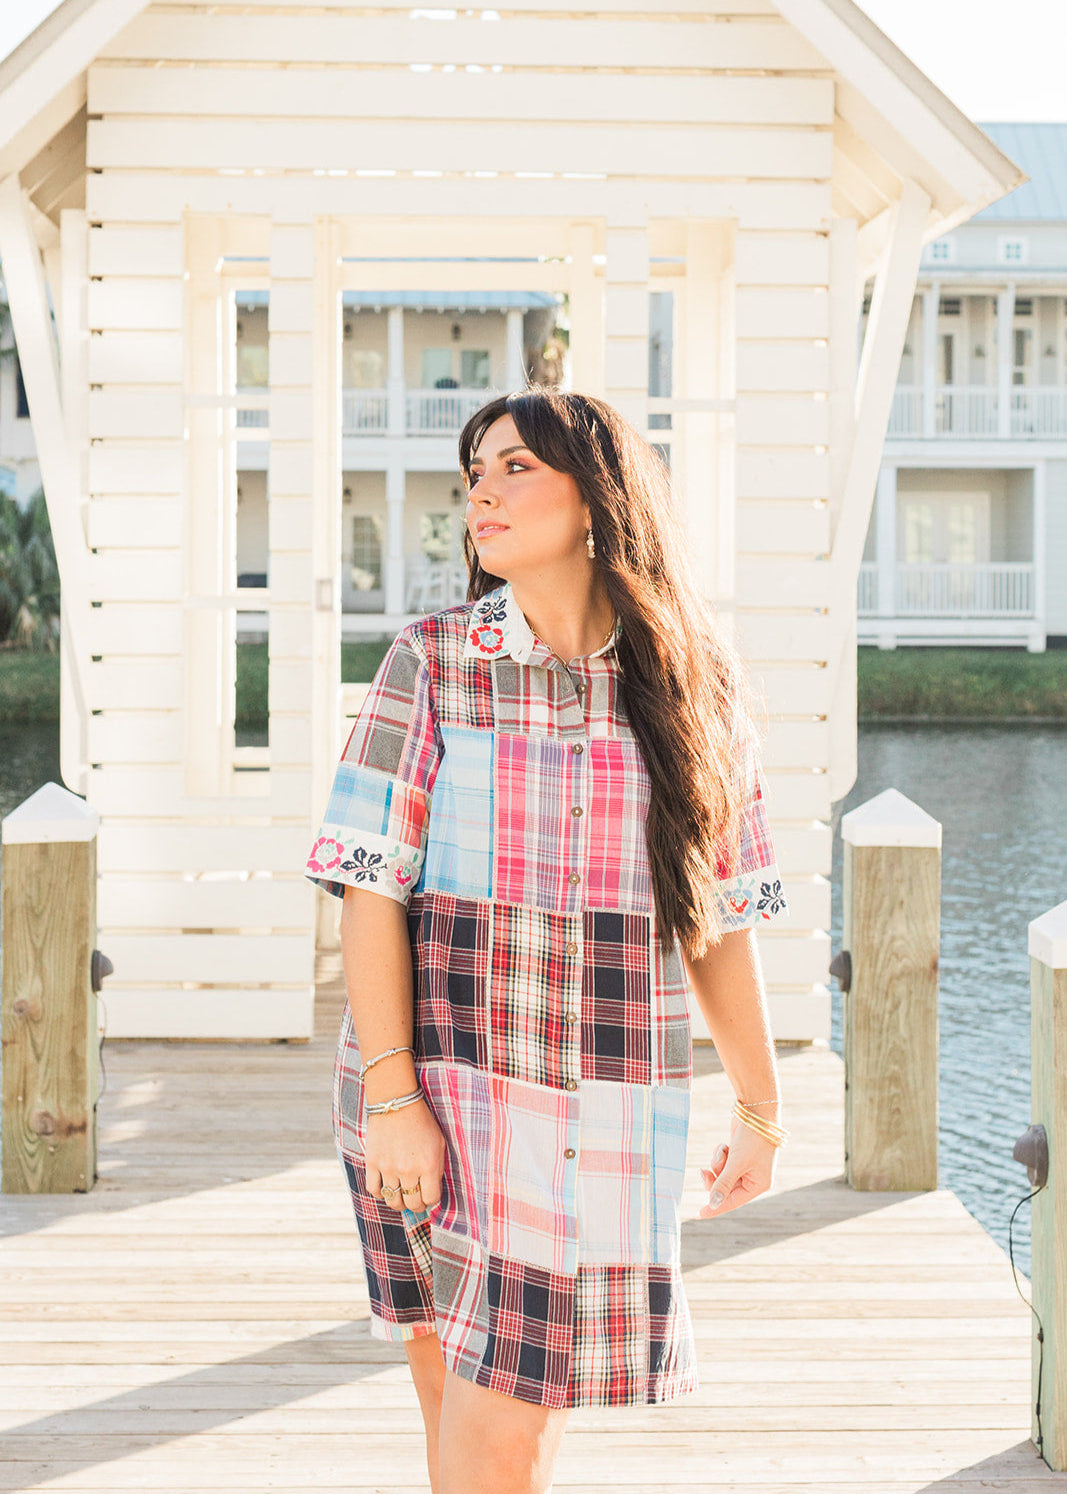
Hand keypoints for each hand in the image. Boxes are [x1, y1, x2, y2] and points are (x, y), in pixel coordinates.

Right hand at [364, 1099, 446, 1216]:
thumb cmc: (421, 1122)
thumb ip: (438, 1169)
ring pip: (393, 1201)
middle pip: (412, 1203)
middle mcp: (409, 1170)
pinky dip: (381, 1193)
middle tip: (416, 1201)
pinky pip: (374, 1190)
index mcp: (428, 1165)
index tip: (429, 1196)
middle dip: (417, 1206)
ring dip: (399, 1203)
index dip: (432, 1200)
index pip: (431, 1199)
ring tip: (402, 1197)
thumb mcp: (439, 1143)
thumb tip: (433, 1192)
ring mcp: (389, 1168)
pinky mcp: (372, 1163)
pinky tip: (387, 1188)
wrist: (396, 1102)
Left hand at [698, 1115, 779, 1218]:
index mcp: (758, 1185)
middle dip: (714, 1179)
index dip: (715, 1207)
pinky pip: (722, 1163)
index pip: (732, 1202)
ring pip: (721, 1175)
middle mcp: (753, 1179)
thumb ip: (724, 1184)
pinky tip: (725, 1145)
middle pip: (725, 1189)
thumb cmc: (752, 1139)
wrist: (756, 1112)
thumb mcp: (736, 1163)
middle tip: (703, 1172)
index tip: (698, 1214)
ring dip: (717, 1164)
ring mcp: (746, 1167)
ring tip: (722, 1151)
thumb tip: (713, 1204)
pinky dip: (720, 1155)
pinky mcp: (738, 1156)